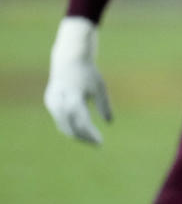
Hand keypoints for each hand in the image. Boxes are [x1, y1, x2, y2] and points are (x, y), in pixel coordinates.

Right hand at [43, 16, 112, 143]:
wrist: (69, 59)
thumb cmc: (88, 73)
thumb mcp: (100, 88)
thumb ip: (104, 106)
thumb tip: (109, 123)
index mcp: (74, 98)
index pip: (82, 123)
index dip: (90, 134)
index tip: (100, 142)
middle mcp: (60, 102)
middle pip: (70, 127)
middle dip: (83, 137)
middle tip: (97, 143)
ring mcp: (52, 102)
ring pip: (63, 125)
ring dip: (76, 134)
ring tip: (91, 139)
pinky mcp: (49, 102)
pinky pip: (59, 120)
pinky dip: (70, 127)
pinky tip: (81, 132)